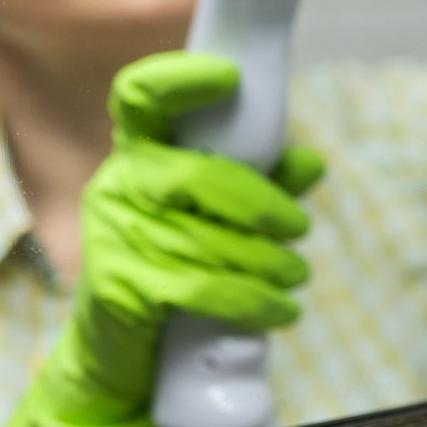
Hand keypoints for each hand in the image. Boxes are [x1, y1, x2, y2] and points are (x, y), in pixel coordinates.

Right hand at [0, 53, 321, 426]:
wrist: (122, 349)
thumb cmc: (177, 263)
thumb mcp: (221, 218)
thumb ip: (264, 186)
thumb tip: (312, 164)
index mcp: (140, 154)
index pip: (140, 98)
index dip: (179, 79)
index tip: (229, 77)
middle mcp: (118, 185)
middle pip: (199, 176)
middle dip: (264, 204)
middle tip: (299, 228)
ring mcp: (114, 236)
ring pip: (209, 240)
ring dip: (268, 263)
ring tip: (294, 277)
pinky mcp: (121, 288)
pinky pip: (201, 287)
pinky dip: (253, 301)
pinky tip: (281, 311)